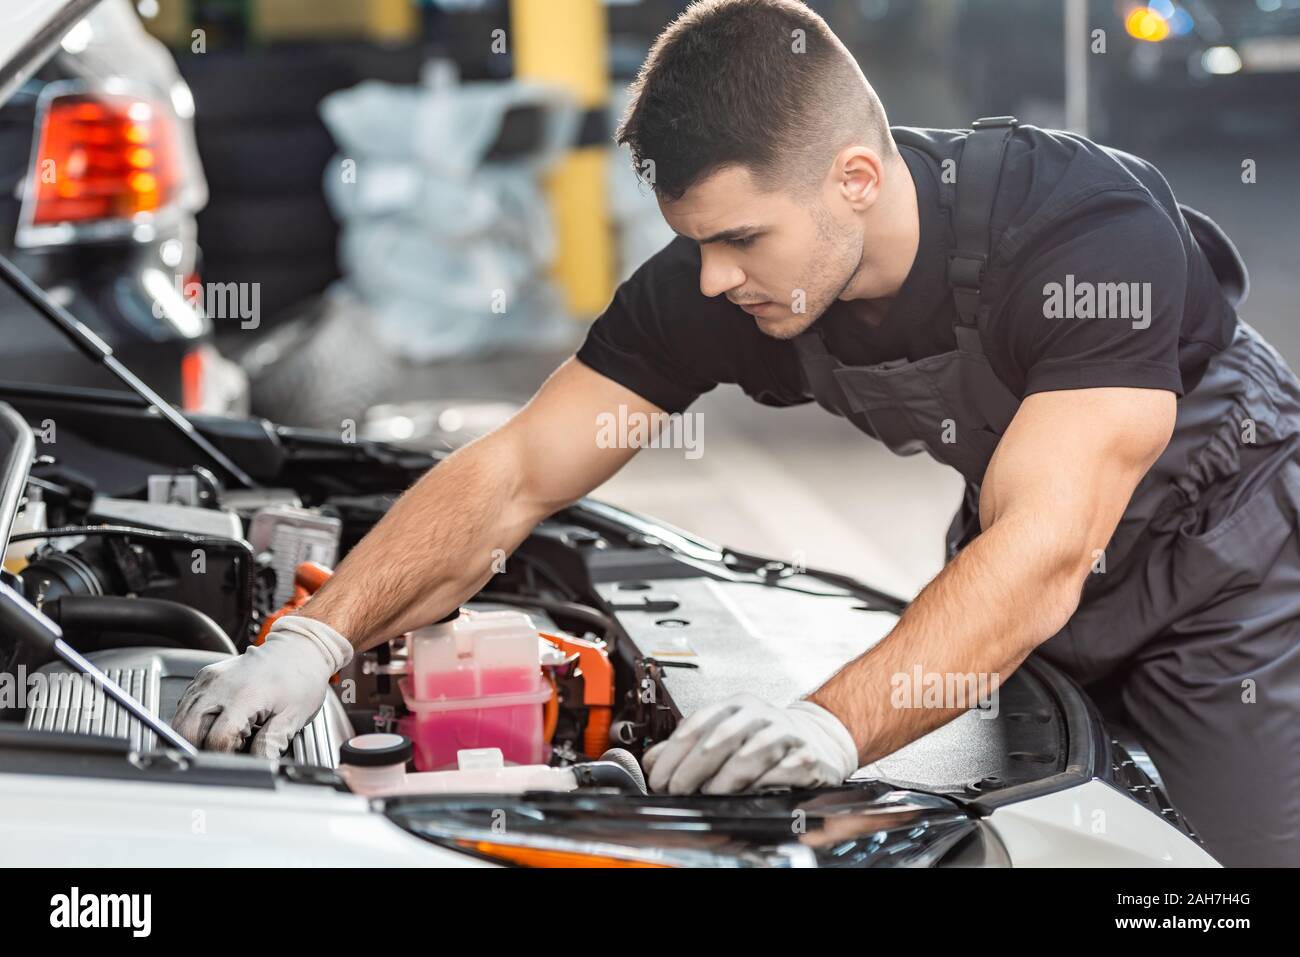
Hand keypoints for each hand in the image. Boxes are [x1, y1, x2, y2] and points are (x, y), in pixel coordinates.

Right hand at [173, 615, 352, 757]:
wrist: (299, 648)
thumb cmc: (300, 679)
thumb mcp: (293, 717)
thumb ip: (271, 744)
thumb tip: (258, 766)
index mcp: (243, 697)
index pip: (216, 740)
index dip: (225, 756)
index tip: (238, 757)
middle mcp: (219, 686)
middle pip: (187, 731)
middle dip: (200, 749)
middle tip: (227, 750)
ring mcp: (209, 679)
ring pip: (180, 719)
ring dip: (194, 735)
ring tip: (224, 735)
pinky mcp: (204, 676)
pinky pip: (186, 705)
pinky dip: (193, 719)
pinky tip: (216, 722)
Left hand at [641, 693, 858, 794]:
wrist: (820, 739)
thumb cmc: (766, 740)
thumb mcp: (726, 734)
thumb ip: (689, 747)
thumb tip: (651, 761)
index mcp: (736, 706)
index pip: (698, 724)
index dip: (673, 753)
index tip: (659, 778)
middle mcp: (760, 714)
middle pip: (720, 737)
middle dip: (693, 767)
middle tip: (678, 789)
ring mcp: (785, 734)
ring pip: (750, 753)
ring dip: (725, 778)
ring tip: (711, 793)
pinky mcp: (807, 756)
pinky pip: (782, 770)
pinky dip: (763, 784)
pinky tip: (750, 794)